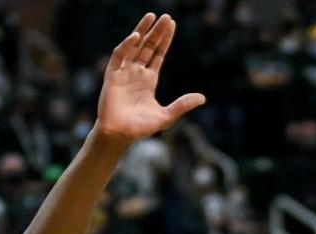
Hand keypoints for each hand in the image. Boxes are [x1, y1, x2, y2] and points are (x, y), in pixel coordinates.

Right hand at [97, 13, 204, 141]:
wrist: (121, 136)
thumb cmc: (140, 128)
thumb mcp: (166, 116)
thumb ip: (182, 105)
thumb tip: (203, 98)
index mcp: (148, 80)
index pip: (158, 54)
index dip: (165, 40)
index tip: (172, 25)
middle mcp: (137, 72)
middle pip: (148, 46)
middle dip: (157, 32)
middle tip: (166, 16)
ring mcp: (124, 72)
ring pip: (134, 46)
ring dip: (142, 31)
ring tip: (152, 16)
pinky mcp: (112, 75)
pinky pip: (119, 56)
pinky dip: (127, 45)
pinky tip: (137, 37)